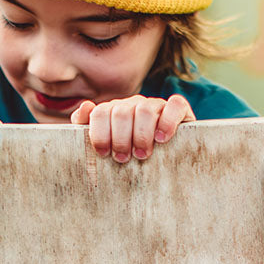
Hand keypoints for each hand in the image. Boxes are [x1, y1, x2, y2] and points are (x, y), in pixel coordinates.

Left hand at [70, 94, 194, 162]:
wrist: (166, 158)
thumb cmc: (130, 153)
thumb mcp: (107, 145)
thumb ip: (87, 126)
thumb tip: (84, 107)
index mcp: (114, 111)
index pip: (100, 112)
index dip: (99, 134)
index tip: (104, 154)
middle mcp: (134, 104)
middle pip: (121, 113)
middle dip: (120, 139)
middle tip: (124, 159)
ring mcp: (156, 105)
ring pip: (145, 110)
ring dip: (141, 136)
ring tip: (142, 155)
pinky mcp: (179, 109)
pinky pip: (175, 105)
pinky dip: (167, 122)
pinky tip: (162, 139)